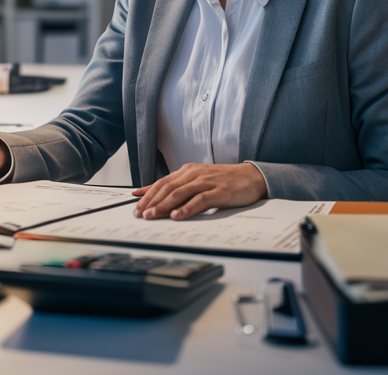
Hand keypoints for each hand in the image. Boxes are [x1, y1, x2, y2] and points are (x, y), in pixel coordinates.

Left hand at [131, 162, 267, 219]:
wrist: (251, 176)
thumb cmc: (223, 181)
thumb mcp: (197, 180)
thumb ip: (177, 186)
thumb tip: (152, 193)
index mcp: (188, 171)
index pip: (162, 182)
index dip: (148, 194)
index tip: (136, 206)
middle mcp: (194, 174)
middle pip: (168, 188)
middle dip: (152, 202)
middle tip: (140, 214)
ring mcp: (207, 182)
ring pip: (180, 193)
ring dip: (164, 205)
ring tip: (153, 216)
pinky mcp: (220, 191)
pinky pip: (200, 200)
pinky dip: (187, 208)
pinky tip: (178, 215)